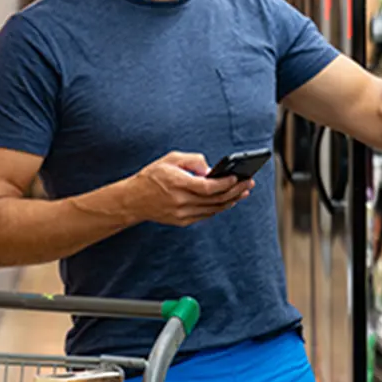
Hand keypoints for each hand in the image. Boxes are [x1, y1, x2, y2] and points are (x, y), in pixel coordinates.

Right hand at [125, 151, 253, 226]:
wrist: (133, 200)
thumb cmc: (152, 176)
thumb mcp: (170, 159)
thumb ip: (193, 161)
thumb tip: (211, 169)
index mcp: (177, 184)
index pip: (208, 188)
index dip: (225, 184)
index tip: (238, 177)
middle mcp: (180, 202)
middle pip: (215, 200)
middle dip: (235, 191)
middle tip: (249, 184)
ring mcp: (181, 214)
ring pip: (213, 209)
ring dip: (231, 201)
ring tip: (243, 192)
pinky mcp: (182, 221)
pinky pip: (206, 215)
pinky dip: (219, 208)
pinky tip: (228, 200)